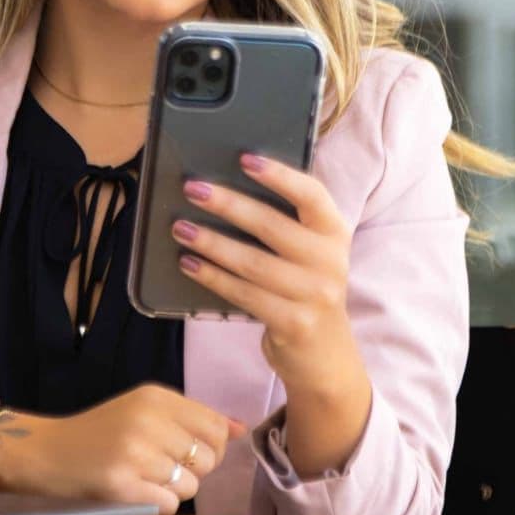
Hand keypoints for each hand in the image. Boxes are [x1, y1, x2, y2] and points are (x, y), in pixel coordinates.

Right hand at [0, 384, 247, 514]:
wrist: (47, 453)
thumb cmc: (100, 433)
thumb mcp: (144, 411)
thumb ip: (192, 418)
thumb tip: (242, 429)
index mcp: (155, 396)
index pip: (215, 427)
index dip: (209, 446)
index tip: (184, 450)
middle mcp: (148, 419)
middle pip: (208, 459)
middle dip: (192, 470)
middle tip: (159, 465)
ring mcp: (134, 453)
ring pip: (191, 485)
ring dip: (173, 490)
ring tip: (143, 477)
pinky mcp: (122, 485)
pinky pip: (169, 504)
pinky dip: (157, 505)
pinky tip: (134, 491)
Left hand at [172, 154, 357, 398]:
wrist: (324, 356)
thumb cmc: (303, 288)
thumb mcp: (307, 253)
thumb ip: (282, 223)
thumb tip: (223, 189)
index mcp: (334, 232)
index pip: (311, 195)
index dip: (279, 175)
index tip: (244, 158)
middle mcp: (330, 261)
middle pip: (272, 226)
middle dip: (228, 204)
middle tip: (192, 188)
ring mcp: (315, 295)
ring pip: (253, 263)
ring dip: (211, 242)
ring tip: (180, 228)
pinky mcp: (293, 324)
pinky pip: (244, 294)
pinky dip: (213, 277)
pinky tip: (189, 263)